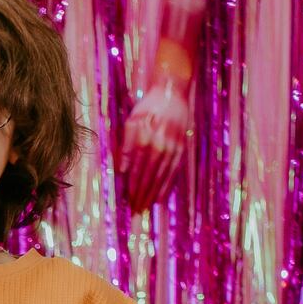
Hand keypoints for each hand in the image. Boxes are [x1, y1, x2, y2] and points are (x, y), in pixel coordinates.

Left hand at [120, 81, 190, 210]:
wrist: (172, 91)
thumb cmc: (147, 107)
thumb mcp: (131, 122)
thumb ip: (125, 145)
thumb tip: (121, 170)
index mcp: (145, 138)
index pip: (137, 169)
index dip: (132, 187)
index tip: (127, 202)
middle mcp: (160, 144)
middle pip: (149, 175)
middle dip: (142, 194)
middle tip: (136, 212)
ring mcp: (173, 146)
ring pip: (162, 175)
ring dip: (154, 193)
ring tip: (146, 207)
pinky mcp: (182, 146)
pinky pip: (174, 170)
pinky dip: (168, 184)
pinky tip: (162, 197)